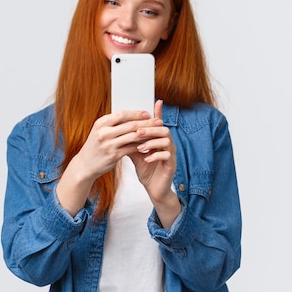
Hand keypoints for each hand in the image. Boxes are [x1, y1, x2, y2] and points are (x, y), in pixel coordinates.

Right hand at [57, 109, 155, 215]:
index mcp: (101, 123)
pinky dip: (141, 145)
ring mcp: (109, 144)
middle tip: (158, 121)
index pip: (121, 114)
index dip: (136, 113)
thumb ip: (113, 124)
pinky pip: (132, 148)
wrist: (85, 164)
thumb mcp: (99, 131)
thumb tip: (132, 116)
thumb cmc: (95, 146)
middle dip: (146, 122)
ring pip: (133, 136)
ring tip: (156, 133)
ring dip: (147, 134)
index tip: (147, 113)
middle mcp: (104, 133)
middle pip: (130, 125)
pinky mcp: (114, 155)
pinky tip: (149, 144)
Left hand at [128, 100, 180, 227]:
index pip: (159, 124)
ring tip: (140, 148)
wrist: (154, 188)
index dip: (159, 113)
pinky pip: (167, 155)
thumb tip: (120, 131)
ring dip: (152, 142)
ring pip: (167, 141)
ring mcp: (171, 154)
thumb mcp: (136, 154)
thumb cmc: (146, 170)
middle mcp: (167, 144)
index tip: (156, 102)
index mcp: (159, 139)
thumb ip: (131, 142)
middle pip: (164, 129)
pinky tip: (146, 159)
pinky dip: (155, 155)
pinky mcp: (171, 164)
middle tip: (138, 132)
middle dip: (150, 129)